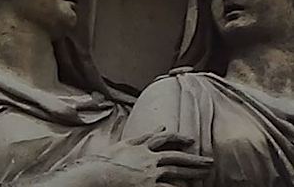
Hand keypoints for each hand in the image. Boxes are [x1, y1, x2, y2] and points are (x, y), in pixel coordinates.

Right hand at [93, 129, 212, 186]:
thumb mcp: (124, 143)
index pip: (164, 138)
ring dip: (192, 172)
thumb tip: (160, 126)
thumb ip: (143, 136)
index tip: (191, 140)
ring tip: (206, 173)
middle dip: (194, 158)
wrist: (97, 173)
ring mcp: (149, 172)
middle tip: (209, 161)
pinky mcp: (147, 186)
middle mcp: (149, 157)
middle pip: (176, 156)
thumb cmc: (106, 159)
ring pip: (176, 171)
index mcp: (142, 146)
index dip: (179, 138)